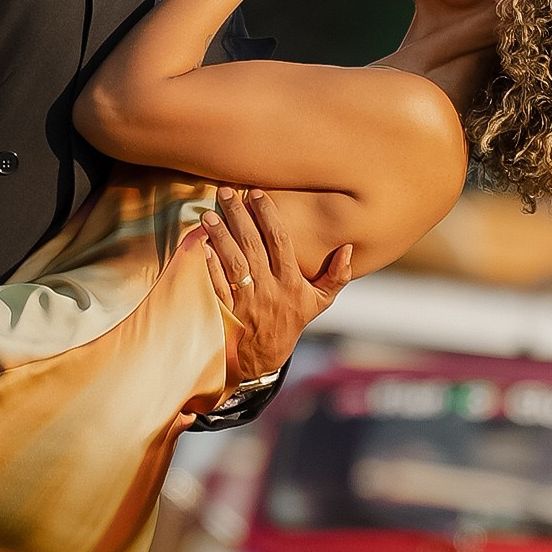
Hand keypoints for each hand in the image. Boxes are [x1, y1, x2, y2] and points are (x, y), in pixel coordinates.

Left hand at [198, 188, 352, 386]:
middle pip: (253, 246)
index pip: (280, 241)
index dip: (268, 215)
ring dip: (221, 236)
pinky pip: (218, 286)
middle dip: (239, 216)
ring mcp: (248, 301)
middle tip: (226, 193)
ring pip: (234, 262)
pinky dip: (210, 266)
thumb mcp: (320, 302)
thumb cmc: (291, 322)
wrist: (265, 358)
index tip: (256, 193)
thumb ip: (337, 275)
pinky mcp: (229, 312)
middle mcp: (271, 290)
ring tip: (210, 214)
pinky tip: (203, 246)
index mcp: (292, 283)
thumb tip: (348, 249)